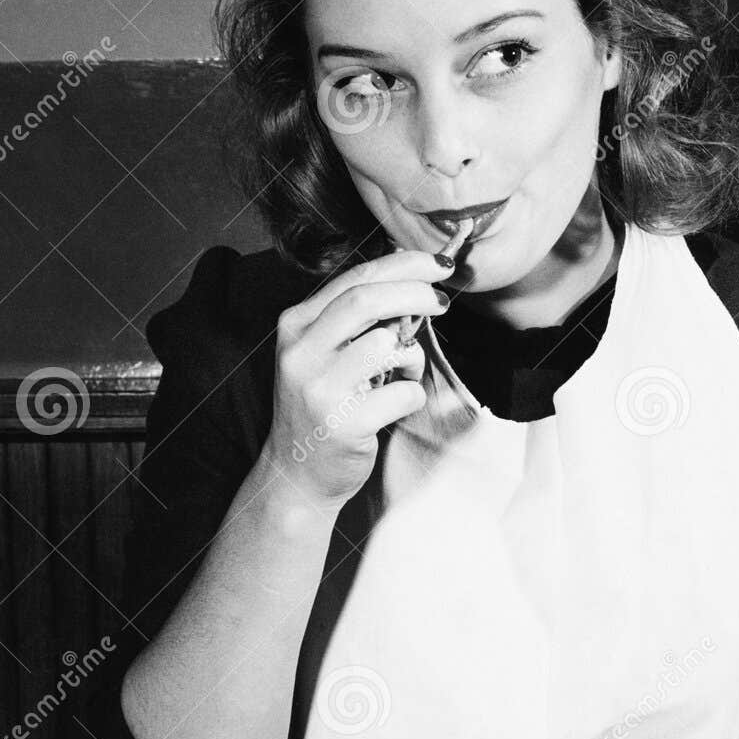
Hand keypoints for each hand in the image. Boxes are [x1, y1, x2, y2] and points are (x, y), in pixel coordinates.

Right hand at [261, 247, 455, 507]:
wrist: (297, 474)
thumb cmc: (322, 407)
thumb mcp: (324, 354)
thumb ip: (355, 319)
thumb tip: (411, 279)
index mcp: (296, 325)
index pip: (355, 278)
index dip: (404, 265)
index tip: (438, 265)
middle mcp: (302, 351)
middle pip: (368, 299)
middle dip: (416, 293)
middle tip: (442, 302)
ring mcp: (320, 388)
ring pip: (388, 345)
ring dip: (411, 357)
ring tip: (402, 374)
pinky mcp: (344, 422)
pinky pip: (403, 393)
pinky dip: (411, 395)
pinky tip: (395, 404)